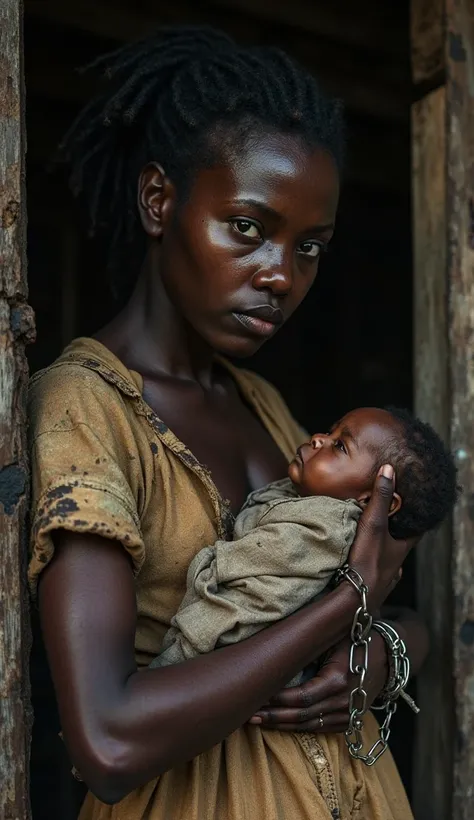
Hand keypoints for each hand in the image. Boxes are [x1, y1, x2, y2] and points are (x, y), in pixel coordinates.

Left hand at [249, 631, 388, 732]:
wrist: (387, 655)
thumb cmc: (356, 639)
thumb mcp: (334, 637)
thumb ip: (309, 645)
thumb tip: (276, 648)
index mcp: (338, 680)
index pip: (300, 697)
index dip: (276, 700)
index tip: (256, 694)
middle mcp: (344, 702)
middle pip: (301, 716)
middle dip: (272, 716)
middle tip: (247, 713)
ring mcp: (348, 715)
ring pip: (308, 726)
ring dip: (281, 725)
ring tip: (256, 721)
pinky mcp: (349, 722)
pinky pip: (319, 729)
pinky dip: (297, 728)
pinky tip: (279, 725)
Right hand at [348, 465, 413, 608]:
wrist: (354, 598)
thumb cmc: (368, 560)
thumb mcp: (374, 524)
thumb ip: (380, 497)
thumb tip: (389, 469)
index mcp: (402, 548)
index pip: (415, 530)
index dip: (414, 518)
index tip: (411, 507)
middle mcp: (397, 563)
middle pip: (400, 544)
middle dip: (396, 534)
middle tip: (388, 521)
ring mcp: (385, 577)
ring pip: (387, 560)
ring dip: (382, 550)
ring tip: (372, 540)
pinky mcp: (371, 586)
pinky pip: (374, 572)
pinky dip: (370, 564)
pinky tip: (361, 563)